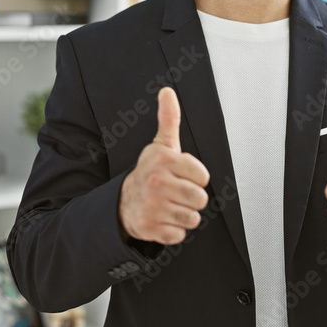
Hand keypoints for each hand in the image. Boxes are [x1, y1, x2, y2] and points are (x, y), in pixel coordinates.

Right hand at [119, 87, 209, 244]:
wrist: (123, 202)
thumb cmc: (151, 172)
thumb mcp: (161, 145)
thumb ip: (169, 118)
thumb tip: (168, 92)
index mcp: (163, 159)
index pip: (203, 177)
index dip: (195, 178)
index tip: (181, 175)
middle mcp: (156, 182)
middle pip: (201, 199)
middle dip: (191, 198)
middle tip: (175, 192)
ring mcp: (152, 206)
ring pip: (192, 218)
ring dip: (183, 215)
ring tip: (169, 205)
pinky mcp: (150, 228)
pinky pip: (179, 234)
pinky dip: (173, 230)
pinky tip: (162, 218)